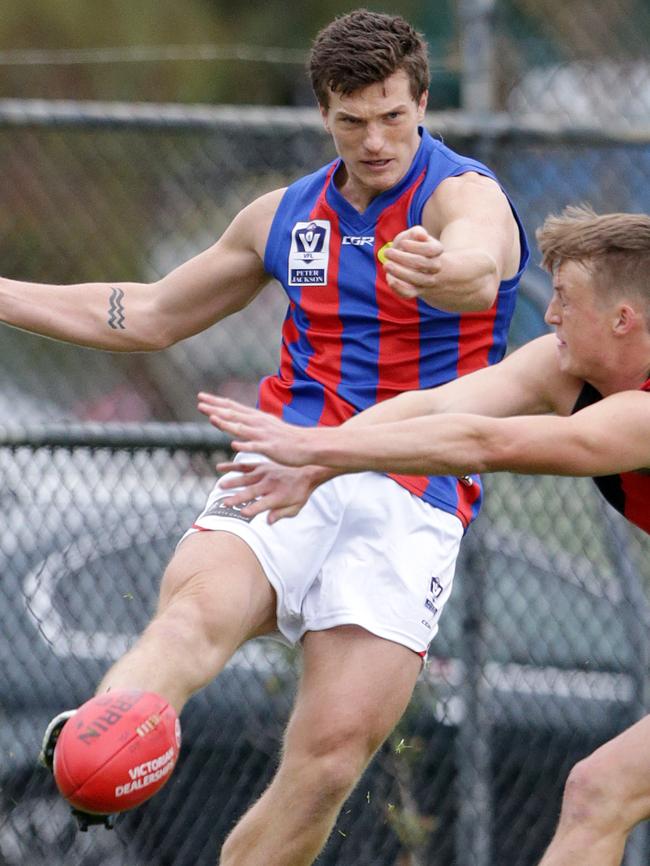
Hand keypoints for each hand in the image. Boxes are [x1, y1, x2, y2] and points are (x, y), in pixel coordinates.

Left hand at [196, 392, 311, 465]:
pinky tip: (234, 444)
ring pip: (242, 428)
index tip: (201, 397)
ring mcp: (264, 435)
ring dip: (226, 423)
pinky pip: (255, 446)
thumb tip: (238, 422)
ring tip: (211, 418)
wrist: (309, 445)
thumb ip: (252, 424)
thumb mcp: (268, 426)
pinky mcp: (270, 447)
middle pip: (233, 414)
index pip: (233, 407)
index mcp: (257, 418)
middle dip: (216, 408)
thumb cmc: (288, 438)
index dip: (216, 402)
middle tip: (199, 402)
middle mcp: (258, 423)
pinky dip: (245, 445)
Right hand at [212, 460, 326, 522]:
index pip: (263, 504)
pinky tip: (219, 468)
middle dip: (238, 498)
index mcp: (278, 497)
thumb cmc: (300, 492)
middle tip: (225, 503)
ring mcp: (264, 473)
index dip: (253, 509)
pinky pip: (244, 465)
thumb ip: (281, 514)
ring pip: (246, 478)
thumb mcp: (296, 508)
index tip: (242, 513)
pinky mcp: (261, 465)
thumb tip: (268, 521)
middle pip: (251, 492)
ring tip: (221, 486)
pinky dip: (232, 466)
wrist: (308, 470)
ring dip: (233, 482)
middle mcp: (269, 485)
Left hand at [381, 225, 444, 299]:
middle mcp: (434, 267)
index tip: (402, 243)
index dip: (415, 246)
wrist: (413, 263)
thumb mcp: (414, 235)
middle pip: (422, 264)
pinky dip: (399, 289)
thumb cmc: (411, 245)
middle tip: (387, 252)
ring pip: (416, 279)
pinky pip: (409, 293)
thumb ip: (417, 232)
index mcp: (436, 251)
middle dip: (403, 258)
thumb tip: (421, 236)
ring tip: (386, 264)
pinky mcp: (415, 290)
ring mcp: (426, 280)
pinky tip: (390, 280)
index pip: (431, 250)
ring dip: (399, 272)